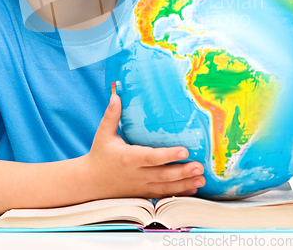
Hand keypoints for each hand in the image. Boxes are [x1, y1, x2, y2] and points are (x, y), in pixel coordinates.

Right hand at [84, 94, 204, 199]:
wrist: (91, 182)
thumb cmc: (99, 154)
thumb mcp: (103, 133)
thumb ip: (111, 115)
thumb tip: (116, 96)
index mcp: (128, 158)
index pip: (151, 157)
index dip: (168, 155)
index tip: (184, 150)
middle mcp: (136, 174)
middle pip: (163, 175)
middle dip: (183, 172)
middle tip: (200, 167)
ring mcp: (141, 186)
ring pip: (166, 187)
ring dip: (185, 184)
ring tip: (201, 179)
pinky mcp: (143, 193)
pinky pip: (163, 195)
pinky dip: (178, 194)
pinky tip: (192, 189)